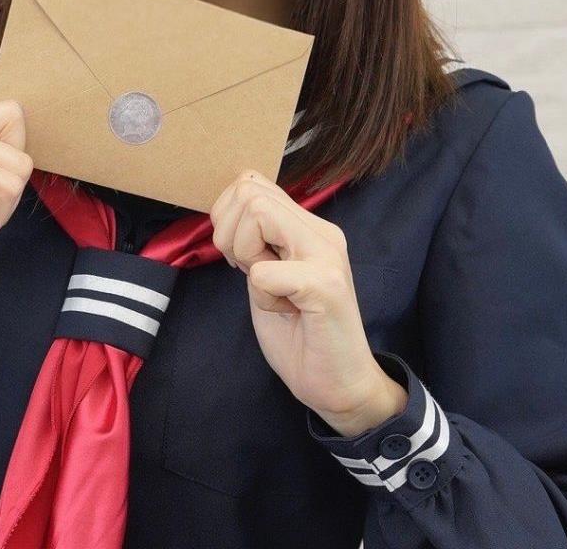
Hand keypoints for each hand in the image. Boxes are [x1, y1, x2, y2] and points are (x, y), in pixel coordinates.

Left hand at [209, 169, 406, 436]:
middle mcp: (321, 232)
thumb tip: (227, 210)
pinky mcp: (324, 285)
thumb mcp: (268, 276)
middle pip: (249, 192)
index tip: (242, 258)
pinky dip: (261, 296)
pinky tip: (286, 311)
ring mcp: (326, 255)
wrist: (339, 384)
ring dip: (247, 258)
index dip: (228, 217)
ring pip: (255, 215)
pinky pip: (262, 272)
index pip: (251, 183)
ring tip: (272, 290)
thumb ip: (256, 242)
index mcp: (308, 226)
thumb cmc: (300, 334)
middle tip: (251, 273)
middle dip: (231, 235)